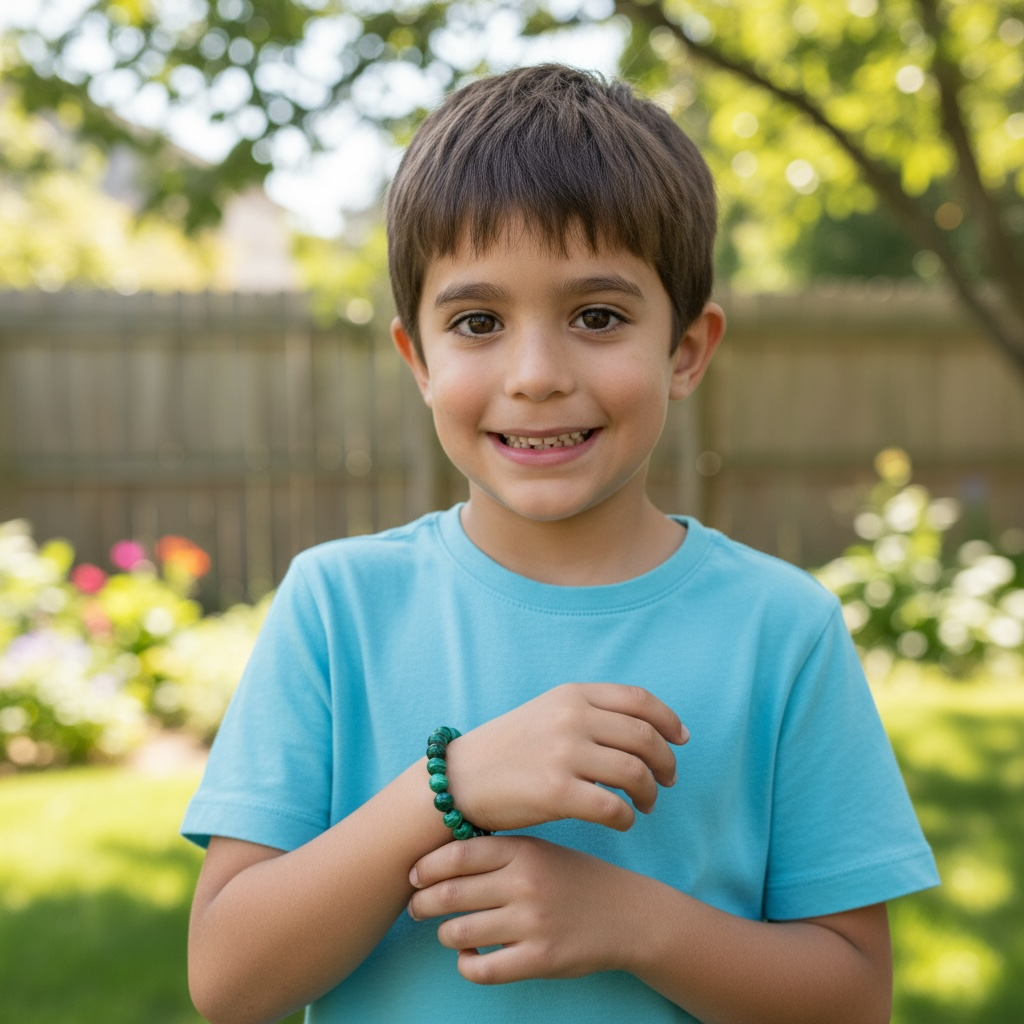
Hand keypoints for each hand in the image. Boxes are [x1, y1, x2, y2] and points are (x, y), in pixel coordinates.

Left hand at [407, 836, 637, 984]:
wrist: (626, 914)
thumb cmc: (572, 878)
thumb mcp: (538, 850)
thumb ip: (495, 853)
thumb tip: (436, 863)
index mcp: (523, 849)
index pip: (457, 854)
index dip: (426, 867)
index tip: (414, 876)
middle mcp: (525, 882)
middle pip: (450, 894)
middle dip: (423, 903)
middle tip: (417, 907)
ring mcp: (532, 922)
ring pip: (460, 932)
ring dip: (445, 934)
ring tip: (449, 932)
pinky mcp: (540, 959)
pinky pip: (482, 969)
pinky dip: (466, 965)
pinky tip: (470, 958)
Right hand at [446, 682, 686, 832]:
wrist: (458, 779)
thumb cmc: (509, 750)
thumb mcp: (547, 712)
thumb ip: (589, 712)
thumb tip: (643, 727)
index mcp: (572, 694)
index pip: (639, 700)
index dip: (668, 720)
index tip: (680, 740)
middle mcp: (571, 717)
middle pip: (645, 737)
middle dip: (665, 761)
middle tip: (667, 780)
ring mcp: (563, 753)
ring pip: (635, 773)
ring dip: (650, 792)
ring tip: (645, 804)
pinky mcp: (556, 791)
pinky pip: (613, 808)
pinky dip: (626, 818)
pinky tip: (621, 822)